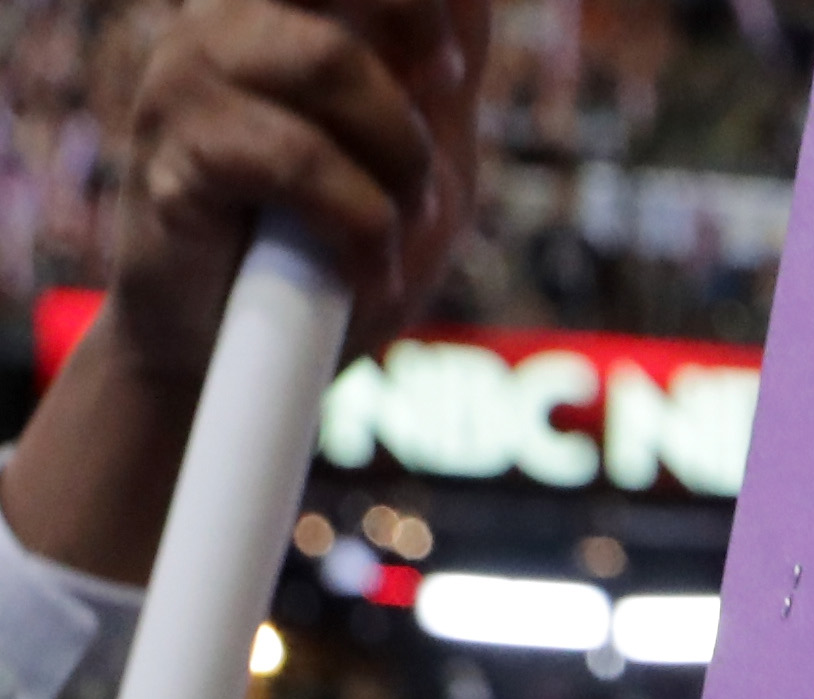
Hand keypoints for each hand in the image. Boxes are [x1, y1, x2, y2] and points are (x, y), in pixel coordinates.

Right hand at [106, 0, 490, 375]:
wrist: (242, 358)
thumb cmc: (330, 251)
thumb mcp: (419, 158)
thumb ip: (441, 78)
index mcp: (281, 14)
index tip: (448, 73)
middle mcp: (228, 27)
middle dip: (414, 24)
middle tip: (438, 107)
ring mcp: (190, 82)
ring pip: (328, 59)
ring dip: (399, 157)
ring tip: (394, 222)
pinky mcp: (175, 156)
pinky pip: (295, 160)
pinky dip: (359, 222)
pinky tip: (362, 264)